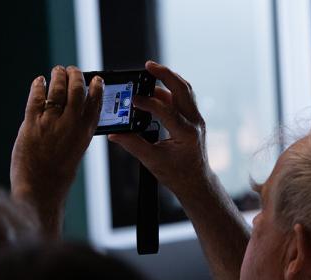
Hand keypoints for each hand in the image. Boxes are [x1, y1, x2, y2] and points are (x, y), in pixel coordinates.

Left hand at [11, 65, 103, 237]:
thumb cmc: (58, 176)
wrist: (40, 189)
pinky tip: (40, 82)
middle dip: (76, 76)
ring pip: (57, 90)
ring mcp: (51, 123)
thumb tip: (69, 113)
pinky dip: (39, 86)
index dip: (97, 88)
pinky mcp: (31, 124)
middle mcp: (70, 126)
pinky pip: (36, 98)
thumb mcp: (75, 152)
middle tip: (73, 70)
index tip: (96, 79)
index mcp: (85, 134)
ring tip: (57, 72)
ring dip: (58, 77)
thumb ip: (74, 133)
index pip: (95, 103)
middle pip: (77, 91)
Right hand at [109, 61, 208, 198]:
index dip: (147, 103)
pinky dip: (171, 89)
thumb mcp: (152, 161)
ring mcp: (196, 119)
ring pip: (185, 90)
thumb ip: (133, 145)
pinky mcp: (193, 119)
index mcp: (186, 133)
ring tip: (151, 71)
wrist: (196, 182)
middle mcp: (195, 122)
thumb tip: (114, 134)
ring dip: (169, 79)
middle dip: (165, 75)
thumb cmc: (177, 175)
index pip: (166, 110)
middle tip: (147, 66)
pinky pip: (184, 98)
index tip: (132, 100)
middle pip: (182, 89)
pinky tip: (155, 88)